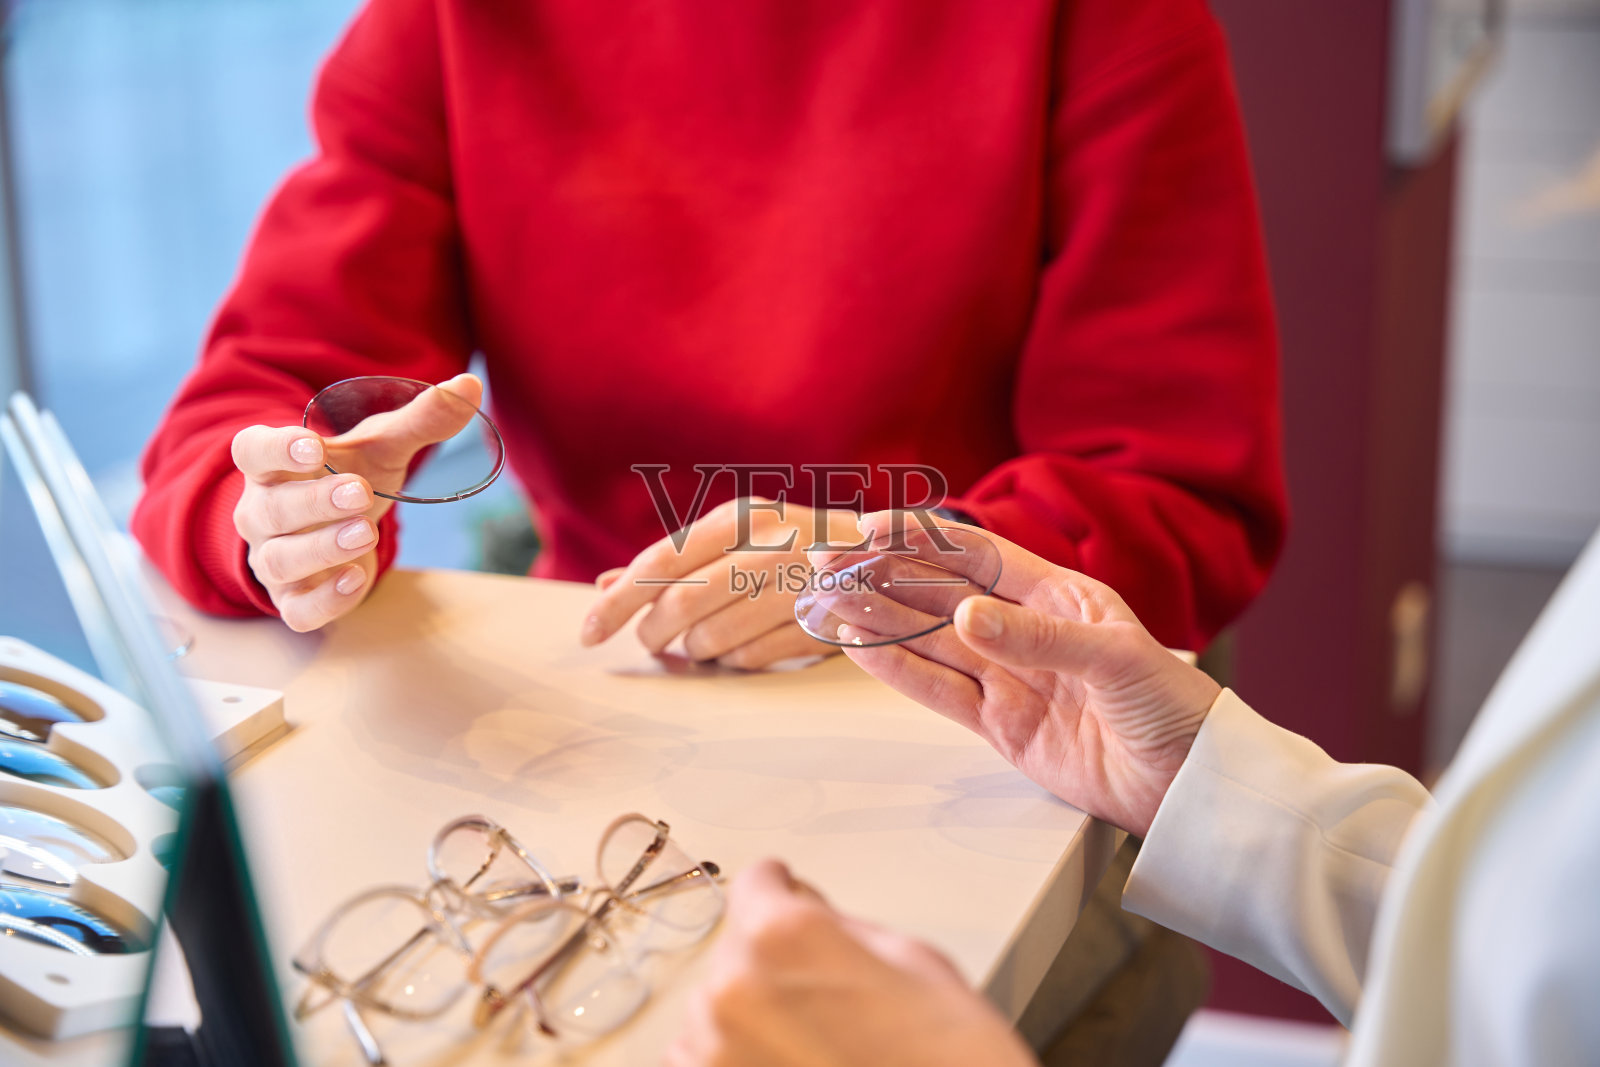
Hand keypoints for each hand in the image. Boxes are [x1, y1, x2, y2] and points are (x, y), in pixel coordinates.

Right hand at [230, 373, 480, 631]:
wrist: (342, 530)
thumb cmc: (352, 478)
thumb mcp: (385, 447)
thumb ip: (421, 419)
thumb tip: (469, 385)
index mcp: (273, 465)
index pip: (252, 451)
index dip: (275, 449)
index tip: (312, 446)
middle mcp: (261, 512)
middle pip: (269, 509)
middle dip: (314, 503)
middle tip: (361, 493)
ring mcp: (273, 559)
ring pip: (280, 560)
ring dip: (320, 549)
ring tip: (366, 533)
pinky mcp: (294, 600)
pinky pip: (298, 609)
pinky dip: (325, 600)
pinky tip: (358, 579)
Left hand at [581, 499, 861, 668]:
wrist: (890, 560)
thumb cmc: (797, 551)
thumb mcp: (738, 539)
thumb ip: (675, 560)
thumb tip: (606, 583)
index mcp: (743, 517)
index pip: (662, 561)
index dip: (617, 601)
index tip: (589, 633)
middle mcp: (770, 545)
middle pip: (681, 605)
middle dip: (654, 634)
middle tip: (651, 644)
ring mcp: (799, 586)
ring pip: (712, 639)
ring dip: (694, 652)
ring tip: (701, 645)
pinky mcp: (820, 624)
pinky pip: (749, 660)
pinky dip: (733, 662)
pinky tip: (742, 649)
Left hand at [665, 859, 1035, 1066]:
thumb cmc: (946, 1059)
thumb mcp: (911, 958)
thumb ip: (840, 927)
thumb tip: (811, 915)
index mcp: (785, 935)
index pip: (755, 883)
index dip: (780, 888)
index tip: (782, 891)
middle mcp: (737, 989)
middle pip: (739, 947)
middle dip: (775, 958)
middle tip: (826, 989)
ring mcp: (716, 1051)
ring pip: (717, 1006)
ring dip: (752, 1010)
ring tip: (815, 1037)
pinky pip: (701, 1057)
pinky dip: (735, 1054)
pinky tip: (784, 1060)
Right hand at [838, 512, 1221, 837]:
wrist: (1190, 788)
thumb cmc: (1173, 707)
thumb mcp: (1115, 659)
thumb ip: (1038, 638)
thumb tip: (967, 616)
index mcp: (1059, 594)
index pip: (976, 556)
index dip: (923, 539)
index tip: (874, 529)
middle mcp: (1026, 630)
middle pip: (940, 596)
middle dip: (884, 578)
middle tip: (830, 566)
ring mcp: (1010, 678)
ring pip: (930, 643)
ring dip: (880, 621)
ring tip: (828, 601)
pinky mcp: (1001, 726)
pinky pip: (939, 691)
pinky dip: (898, 669)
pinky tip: (860, 646)